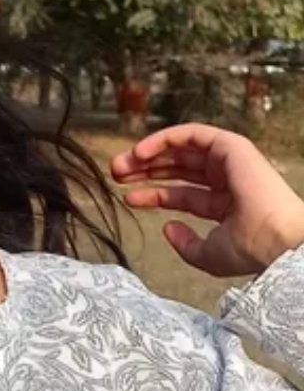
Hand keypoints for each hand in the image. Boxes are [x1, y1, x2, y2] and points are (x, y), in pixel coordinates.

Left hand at [110, 123, 303, 277]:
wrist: (273, 241)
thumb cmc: (248, 250)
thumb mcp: (206, 255)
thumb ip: (185, 245)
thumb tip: (167, 228)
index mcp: (224, 204)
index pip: (181, 194)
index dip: (152, 194)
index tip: (128, 198)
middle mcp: (226, 180)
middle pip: (178, 169)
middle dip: (146, 170)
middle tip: (117, 174)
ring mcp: (229, 162)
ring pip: (182, 150)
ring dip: (149, 153)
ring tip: (121, 164)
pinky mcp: (231, 147)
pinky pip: (192, 135)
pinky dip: (165, 139)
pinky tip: (140, 152)